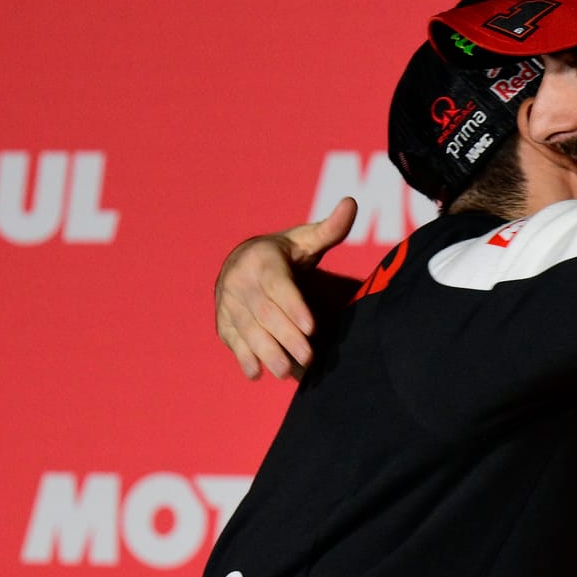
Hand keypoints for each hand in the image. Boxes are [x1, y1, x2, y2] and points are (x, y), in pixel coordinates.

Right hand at [215, 198, 353, 379]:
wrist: (241, 263)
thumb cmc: (285, 254)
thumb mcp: (306, 239)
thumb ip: (330, 229)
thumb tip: (352, 202)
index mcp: (262, 260)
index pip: (278, 286)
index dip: (293, 306)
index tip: (311, 326)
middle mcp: (240, 281)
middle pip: (264, 313)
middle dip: (285, 337)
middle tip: (308, 357)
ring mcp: (229, 304)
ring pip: (247, 330)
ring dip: (265, 353)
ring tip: (287, 372)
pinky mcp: (223, 322)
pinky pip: (232, 341)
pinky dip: (243, 358)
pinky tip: (257, 373)